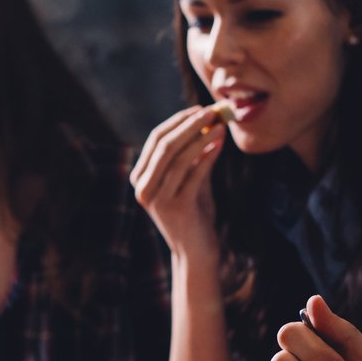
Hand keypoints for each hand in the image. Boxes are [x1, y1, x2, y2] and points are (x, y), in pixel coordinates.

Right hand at [130, 105, 226, 263]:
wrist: (196, 250)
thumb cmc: (194, 213)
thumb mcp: (191, 179)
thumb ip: (195, 156)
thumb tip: (210, 123)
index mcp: (141, 178)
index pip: (155, 140)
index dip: (177, 122)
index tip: (199, 110)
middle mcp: (143, 188)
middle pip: (164, 147)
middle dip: (189, 126)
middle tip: (211, 112)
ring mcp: (157, 200)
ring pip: (178, 159)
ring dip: (201, 139)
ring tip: (220, 126)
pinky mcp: (176, 209)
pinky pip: (193, 176)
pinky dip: (207, 157)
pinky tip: (219, 145)